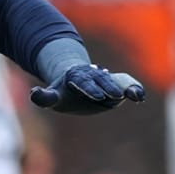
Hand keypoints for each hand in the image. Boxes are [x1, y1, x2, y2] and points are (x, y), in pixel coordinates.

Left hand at [30, 64, 145, 114]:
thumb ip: (44, 97)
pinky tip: (141, 97)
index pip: (82, 83)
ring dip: (127, 87)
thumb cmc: (63, 92)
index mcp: (76, 77)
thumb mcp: (52, 96)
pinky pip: (127, 85)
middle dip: (108, 87)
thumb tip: (34, 94)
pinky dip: (135, 89)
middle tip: (116, 95)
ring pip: (117, 81)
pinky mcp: (116, 85)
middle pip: (101, 80)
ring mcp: (105, 80)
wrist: (75, 81)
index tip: (98, 96)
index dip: (89, 89)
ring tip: (136, 95)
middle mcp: (93, 76)